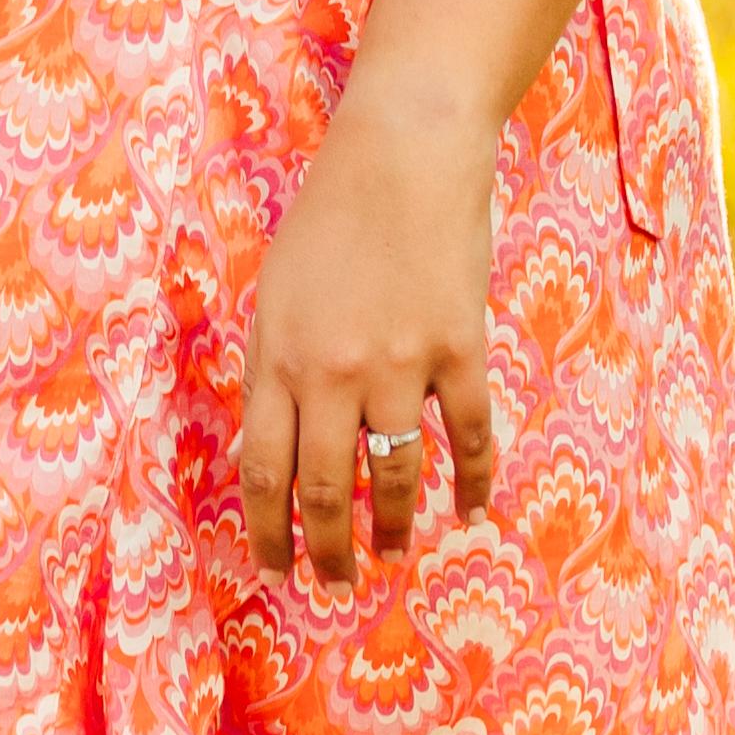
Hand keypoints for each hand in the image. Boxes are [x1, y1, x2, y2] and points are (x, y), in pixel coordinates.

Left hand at [233, 89, 507, 586]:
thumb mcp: (275, 290)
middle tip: (337, 584)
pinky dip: (472, 481)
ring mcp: (401, 361)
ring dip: (393, 526)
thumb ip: (270, 368)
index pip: (263, 472)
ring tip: (394, 552)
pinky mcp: (461, 347)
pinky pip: (469, 435)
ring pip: (395, 475)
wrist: (405, 150)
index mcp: (278, 356)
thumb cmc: (331, 216)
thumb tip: (265, 448)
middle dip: (329, 550)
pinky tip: (470, 510)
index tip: (276, 571)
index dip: (268, 533)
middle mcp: (333, 370)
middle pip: (326, 489)